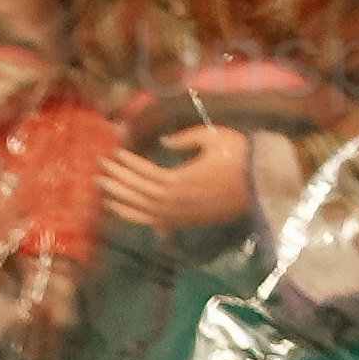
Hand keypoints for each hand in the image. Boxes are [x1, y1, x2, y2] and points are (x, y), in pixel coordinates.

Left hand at [99, 119, 258, 236]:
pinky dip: (133, 216)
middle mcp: (173, 203)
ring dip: (118, 200)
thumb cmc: (238, 155)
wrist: (260, 184)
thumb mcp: (212, 137)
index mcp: (178, 181)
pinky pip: (151, 222)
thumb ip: (185, 139)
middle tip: (98, 169)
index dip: (126, 164)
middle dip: (116, 180)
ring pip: (140, 211)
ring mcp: (177, 216)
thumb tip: (162, 143)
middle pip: (136, 192)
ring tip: (102, 190)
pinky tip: (120, 210)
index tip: (113, 153)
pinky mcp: (183, 223)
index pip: (144, 173)